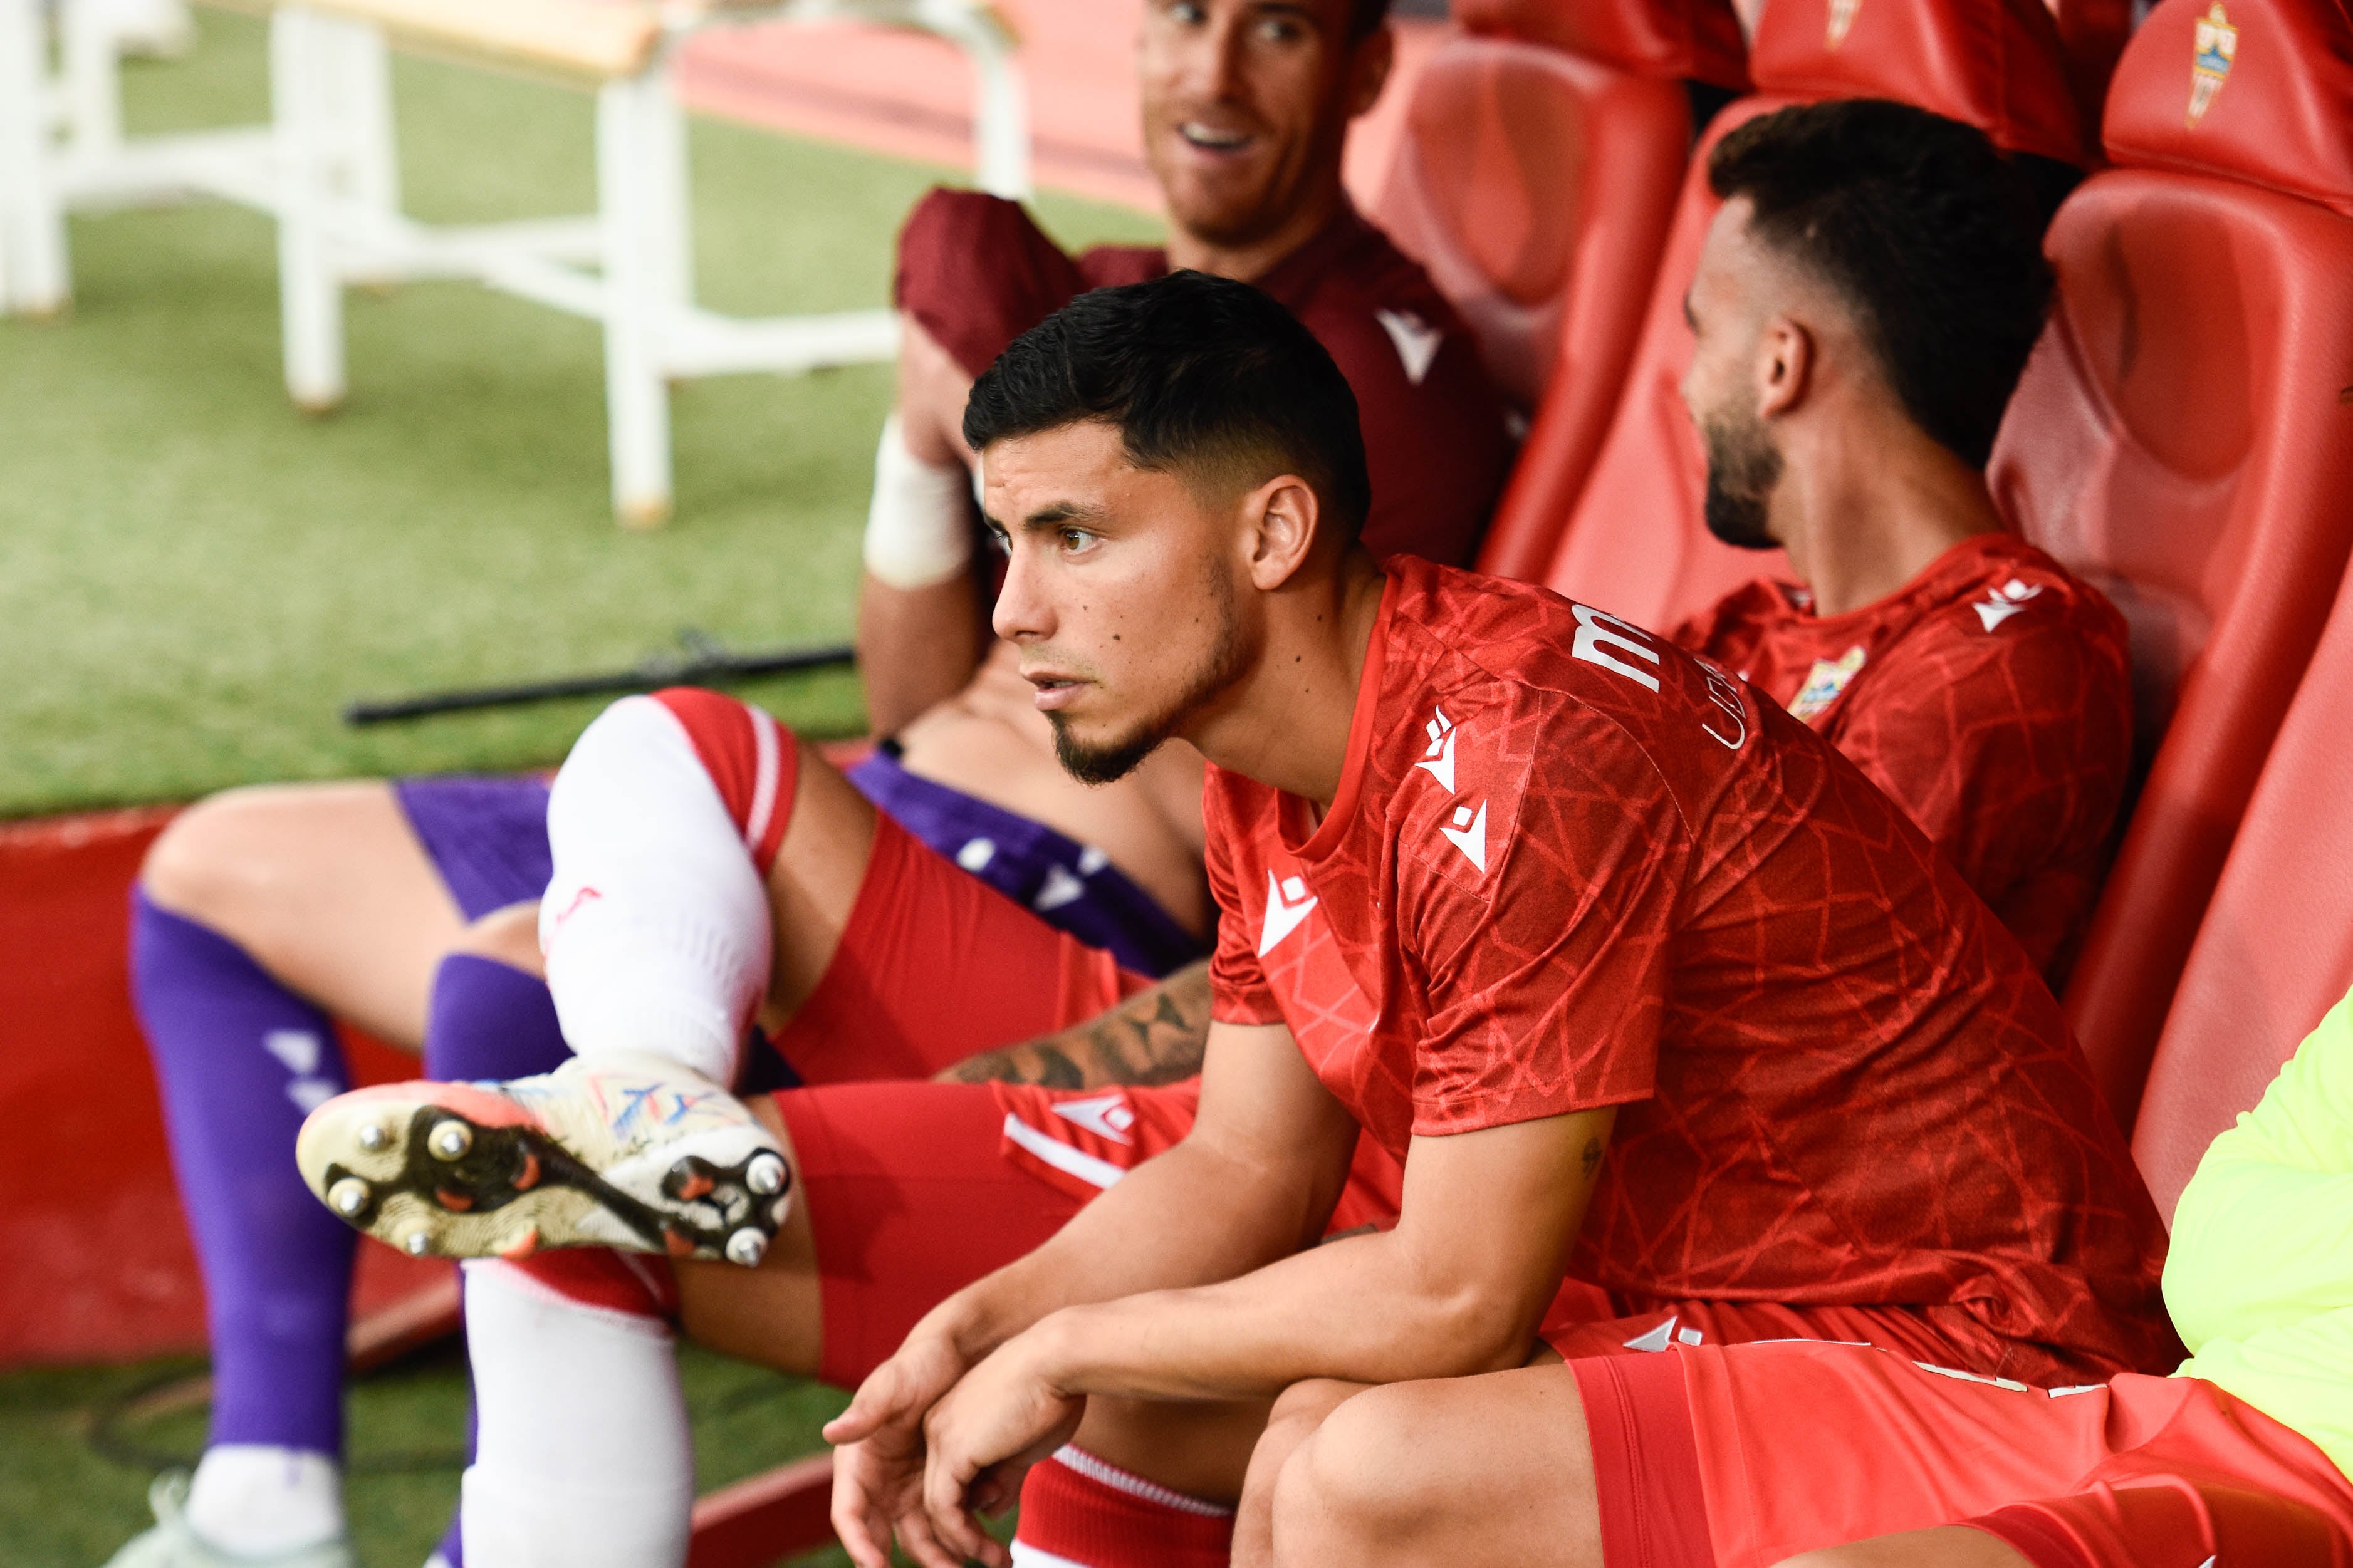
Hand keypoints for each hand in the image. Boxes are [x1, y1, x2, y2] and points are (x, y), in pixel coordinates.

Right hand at [825, 1328, 972, 1567]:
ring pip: (920, 1539)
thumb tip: (830, 1431)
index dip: (859, 1545)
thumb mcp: (894, 1384)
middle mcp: (879, 1484)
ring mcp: (909, 1489)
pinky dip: (962, 1538)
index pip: (849, 1515)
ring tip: (976, 1564)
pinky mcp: (939, 1486)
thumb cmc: (921, 1364)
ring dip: (943, 1558)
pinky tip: (988, 1548)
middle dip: (909, 1562)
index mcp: (857, 1463)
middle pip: (883, 1539)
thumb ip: (866, 1410)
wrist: (963, 1354)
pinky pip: (946, 1523)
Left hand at [917, 1328, 1085, 1567]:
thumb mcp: (1022, 1448)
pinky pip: (944, 1508)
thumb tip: (988, 1512)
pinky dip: (962, 1535)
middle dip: (961, 1535)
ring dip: (964, 1543)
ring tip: (995, 1562)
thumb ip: (1001, 1478)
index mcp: (953, 1420)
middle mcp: (937, 1427)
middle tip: (992, 1561)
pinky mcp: (949, 1450)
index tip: (993, 1540)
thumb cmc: (1051, 1397)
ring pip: (936, 1507)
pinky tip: (987, 1551)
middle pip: (936, 1495)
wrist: (1058, 1363)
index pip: (949, 1479)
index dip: (968, 1514)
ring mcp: (939, 1437)